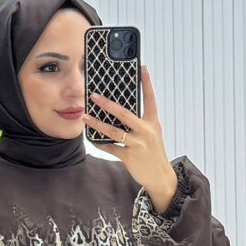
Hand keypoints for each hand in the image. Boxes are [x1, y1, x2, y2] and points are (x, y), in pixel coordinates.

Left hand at [81, 64, 176, 201]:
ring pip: (113, 131)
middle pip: (124, 113)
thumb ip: (140, 122)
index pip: (150, 98)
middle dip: (107, 104)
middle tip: (94, 96)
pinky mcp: (130, 157)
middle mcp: (146, 131)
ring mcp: (137, 144)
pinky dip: (100, 143)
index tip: (142, 67)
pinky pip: (111, 148)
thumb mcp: (152, 134)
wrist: (160, 177)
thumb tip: (120, 112)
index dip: (147, 82)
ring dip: (97, 124)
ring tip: (85, 117)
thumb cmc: (153, 153)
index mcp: (152, 122)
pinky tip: (91, 138)